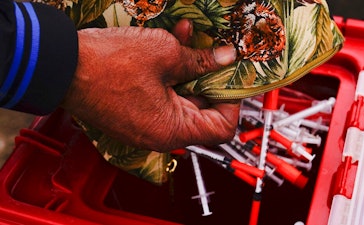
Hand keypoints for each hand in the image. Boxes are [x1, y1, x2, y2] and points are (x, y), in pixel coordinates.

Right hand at [61, 20, 238, 151]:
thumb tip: (223, 59)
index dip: (232, 102)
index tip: (232, 78)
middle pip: (202, 112)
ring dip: (189, 70)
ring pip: (182, 100)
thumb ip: (200, 60)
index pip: (221, 128)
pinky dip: (170, 74)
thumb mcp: (165, 54)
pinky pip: (162, 97)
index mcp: (171, 130)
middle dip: (210, 79)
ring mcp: (145, 125)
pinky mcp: (134, 113)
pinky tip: (170, 46)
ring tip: (189, 42)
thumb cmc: (106, 65)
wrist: (62, 65)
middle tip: (214, 55)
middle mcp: (159, 135)